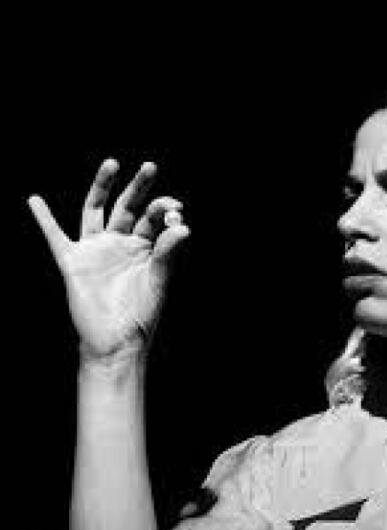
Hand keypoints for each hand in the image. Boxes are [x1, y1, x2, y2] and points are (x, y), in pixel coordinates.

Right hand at [27, 159, 189, 359]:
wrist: (117, 341)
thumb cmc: (142, 314)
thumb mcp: (158, 280)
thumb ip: (168, 252)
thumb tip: (184, 226)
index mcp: (144, 247)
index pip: (153, 218)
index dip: (163, 209)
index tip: (175, 207)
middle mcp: (120, 243)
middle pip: (128, 207)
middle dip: (139, 187)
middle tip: (150, 167)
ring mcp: (96, 250)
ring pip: (96, 211)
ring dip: (102, 188)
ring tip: (112, 163)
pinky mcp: (74, 262)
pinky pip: (55, 236)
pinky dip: (44, 219)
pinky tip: (35, 199)